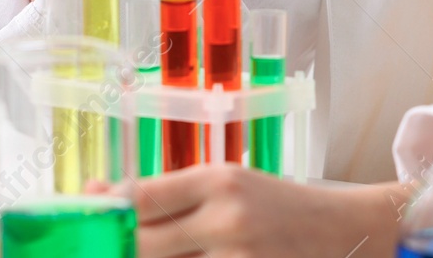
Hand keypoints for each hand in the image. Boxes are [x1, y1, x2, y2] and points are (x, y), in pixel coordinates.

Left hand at [131, 165, 407, 257]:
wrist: (347, 233)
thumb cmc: (283, 209)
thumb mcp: (232, 186)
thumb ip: (173, 196)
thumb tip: (104, 196)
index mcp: (220, 181)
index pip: (140, 198)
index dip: (104, 212)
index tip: (85, 218)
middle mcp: (226, 220)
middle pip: (141, 246)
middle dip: (119, 251)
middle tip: (106, 248)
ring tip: (155, 252)